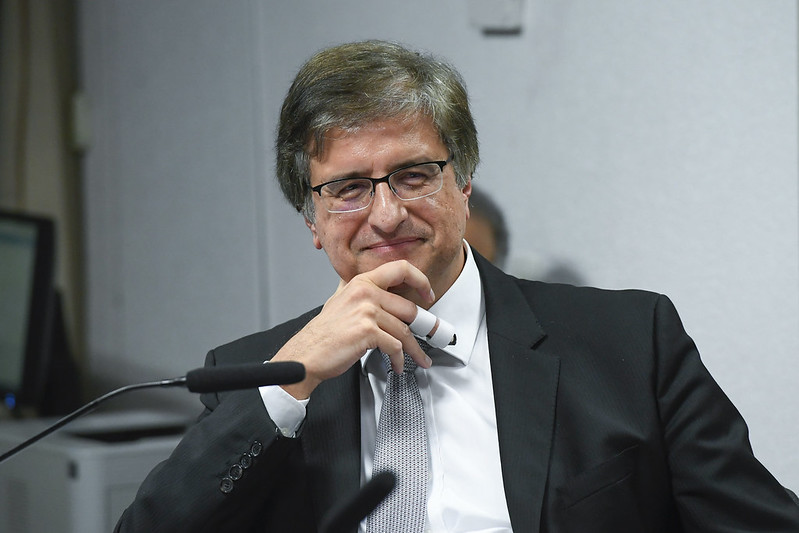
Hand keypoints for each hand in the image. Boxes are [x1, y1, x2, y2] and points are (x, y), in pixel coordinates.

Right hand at [272, 260, 434, 398]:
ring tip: (418, 359)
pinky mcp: (367, 331)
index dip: (421, 280)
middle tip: (431, 337)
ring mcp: (367, 311)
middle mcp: (366, 293)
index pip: (401, 268)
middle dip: (423, 328)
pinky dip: (399, 359)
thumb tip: (375, 284)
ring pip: (404, 331)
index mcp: (362, 282)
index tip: (429, 293)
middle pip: (408, 308)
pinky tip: (397, 365)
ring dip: (413, 350)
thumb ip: (357, 290)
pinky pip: (395, 346)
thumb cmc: (324, 332)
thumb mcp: (339, 300)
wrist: (307, 354)